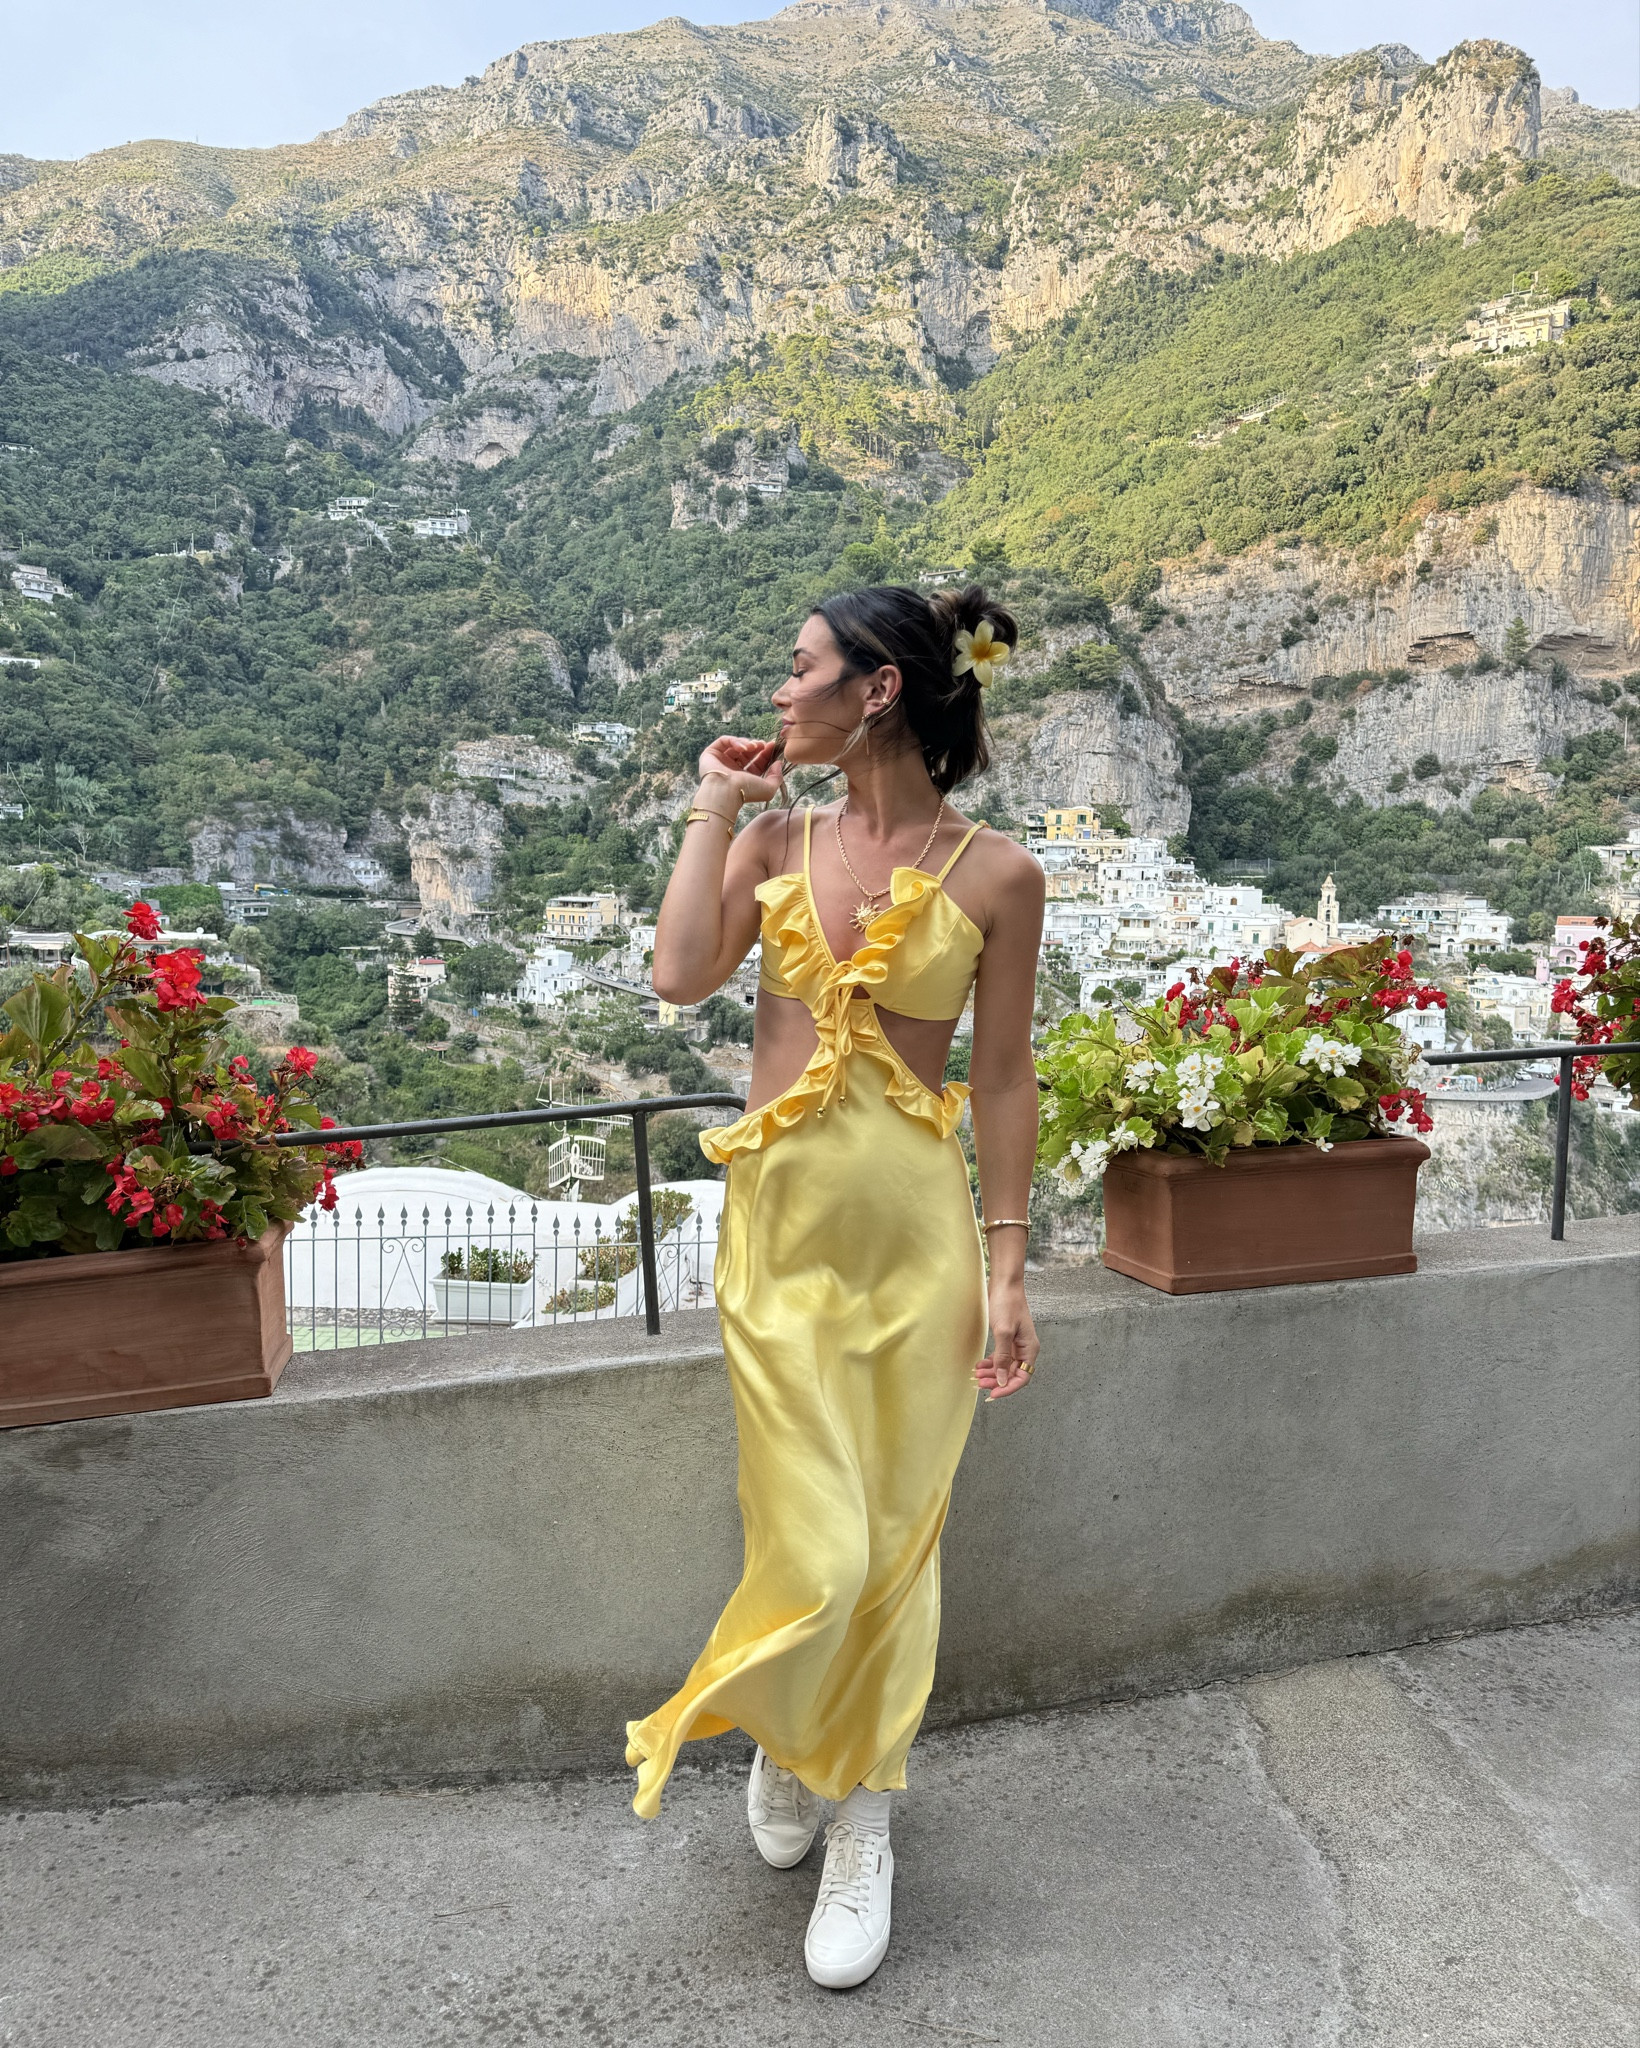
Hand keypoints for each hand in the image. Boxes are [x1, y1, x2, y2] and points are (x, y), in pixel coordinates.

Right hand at [698, 735, 783, 803]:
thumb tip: (778, 764)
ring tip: (753, 747)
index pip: (756, 762)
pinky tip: (743, 748)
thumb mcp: (768, 789)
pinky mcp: (711, 753)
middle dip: (756, 746)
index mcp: (743, 778)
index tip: (772, 746)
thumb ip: (777, 777)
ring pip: (736, 745)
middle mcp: (731, 770)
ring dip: (747, 743)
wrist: (725, 791)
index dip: (765, 753)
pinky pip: (724, 741)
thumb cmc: (745, 793)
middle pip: (746, 753)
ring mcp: (721, 761)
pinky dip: (735, 741)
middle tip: (763, 744)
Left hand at [974, 1280, 1038, 1401]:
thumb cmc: (1007, 1304)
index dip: (1008, 1388)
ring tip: (976, 1375)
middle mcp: (1025, 1349)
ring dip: (992, 1373)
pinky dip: (990, 1363)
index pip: (1022, 1377)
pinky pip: (1000, 1357)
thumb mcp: (1003, 1332)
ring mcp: (1016, 1344)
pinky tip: (979, 1365)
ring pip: (1005, 1367)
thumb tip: (1002, 1380)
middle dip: (996, 1381)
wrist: (1004, 1284)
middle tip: (979, 1384)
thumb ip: (1002, 1357)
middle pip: (1012, 1374)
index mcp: (1030, 1349)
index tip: (992, 1394)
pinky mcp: (1007, 1339)